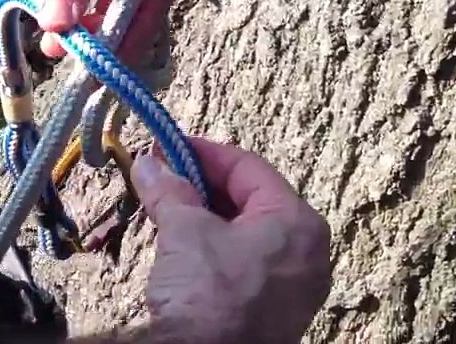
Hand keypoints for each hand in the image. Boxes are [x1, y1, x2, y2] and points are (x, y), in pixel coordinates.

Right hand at [131, 139, 331, 343]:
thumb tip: (149, 162)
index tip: (167, 146)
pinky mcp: (274, 310)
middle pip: (250, 199)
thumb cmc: (209, 293)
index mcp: (297, 221)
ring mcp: (293, 285)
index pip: (248, 167)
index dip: (204, 152)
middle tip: (162, 175)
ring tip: (165, 207)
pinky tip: (182, 244)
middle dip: (201, 185)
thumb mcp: (184, 231)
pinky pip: (245, 262)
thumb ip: (169, 190)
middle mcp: (306, 251)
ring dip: (204, 215)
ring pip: (246, 232)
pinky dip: (215, 246)